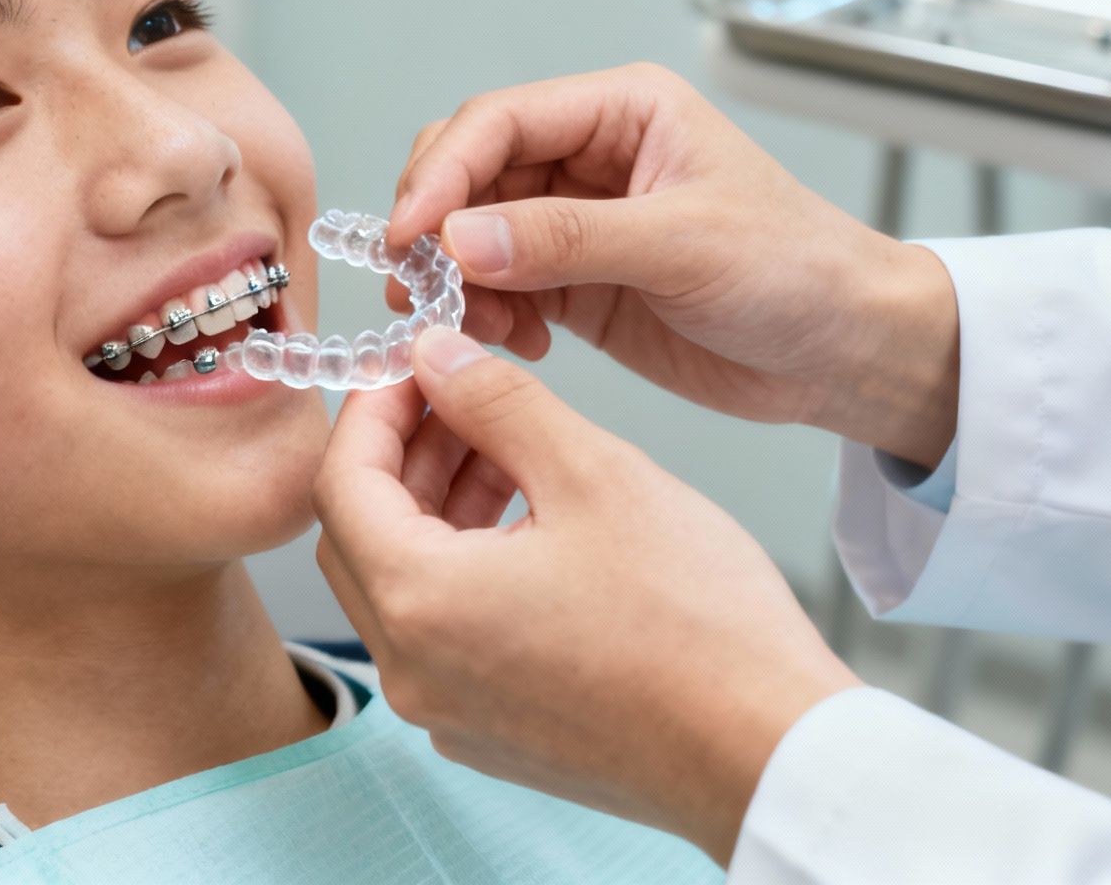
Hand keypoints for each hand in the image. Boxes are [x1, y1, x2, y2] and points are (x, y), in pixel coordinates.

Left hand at [314, 328, 859, 864]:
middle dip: (402, 455)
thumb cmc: (698, 623)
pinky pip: (443, 634)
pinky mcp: (490, 732)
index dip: (373, 410)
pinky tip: (527, 522)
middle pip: (360, 536)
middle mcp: (412, 671)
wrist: (769, 753)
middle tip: (458, 398)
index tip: (415, 366)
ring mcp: (447, 712)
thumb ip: (496, 402)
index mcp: (419, 603)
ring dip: (436, 508)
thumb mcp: (593, 474)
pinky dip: (464, 567)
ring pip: (403, 584)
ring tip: (505, 449)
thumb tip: (435, 356)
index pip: (340, 483)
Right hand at [386, 63, 957, 467]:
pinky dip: (486, 315)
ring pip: (471, 234)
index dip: (443, 173)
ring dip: (454, 279)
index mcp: (622, 111)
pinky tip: (517, 344)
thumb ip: (567, 239)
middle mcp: (590, 156)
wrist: (847, 350)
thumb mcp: (684, 246)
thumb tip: (459, 240)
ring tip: (469, 326)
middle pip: (470, 172)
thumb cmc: (798, 271)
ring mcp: (576, 222)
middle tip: (416, 284)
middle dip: (435, 225)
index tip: (411, 234)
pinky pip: (497, 288)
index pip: (499, 121)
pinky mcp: (574, 283)